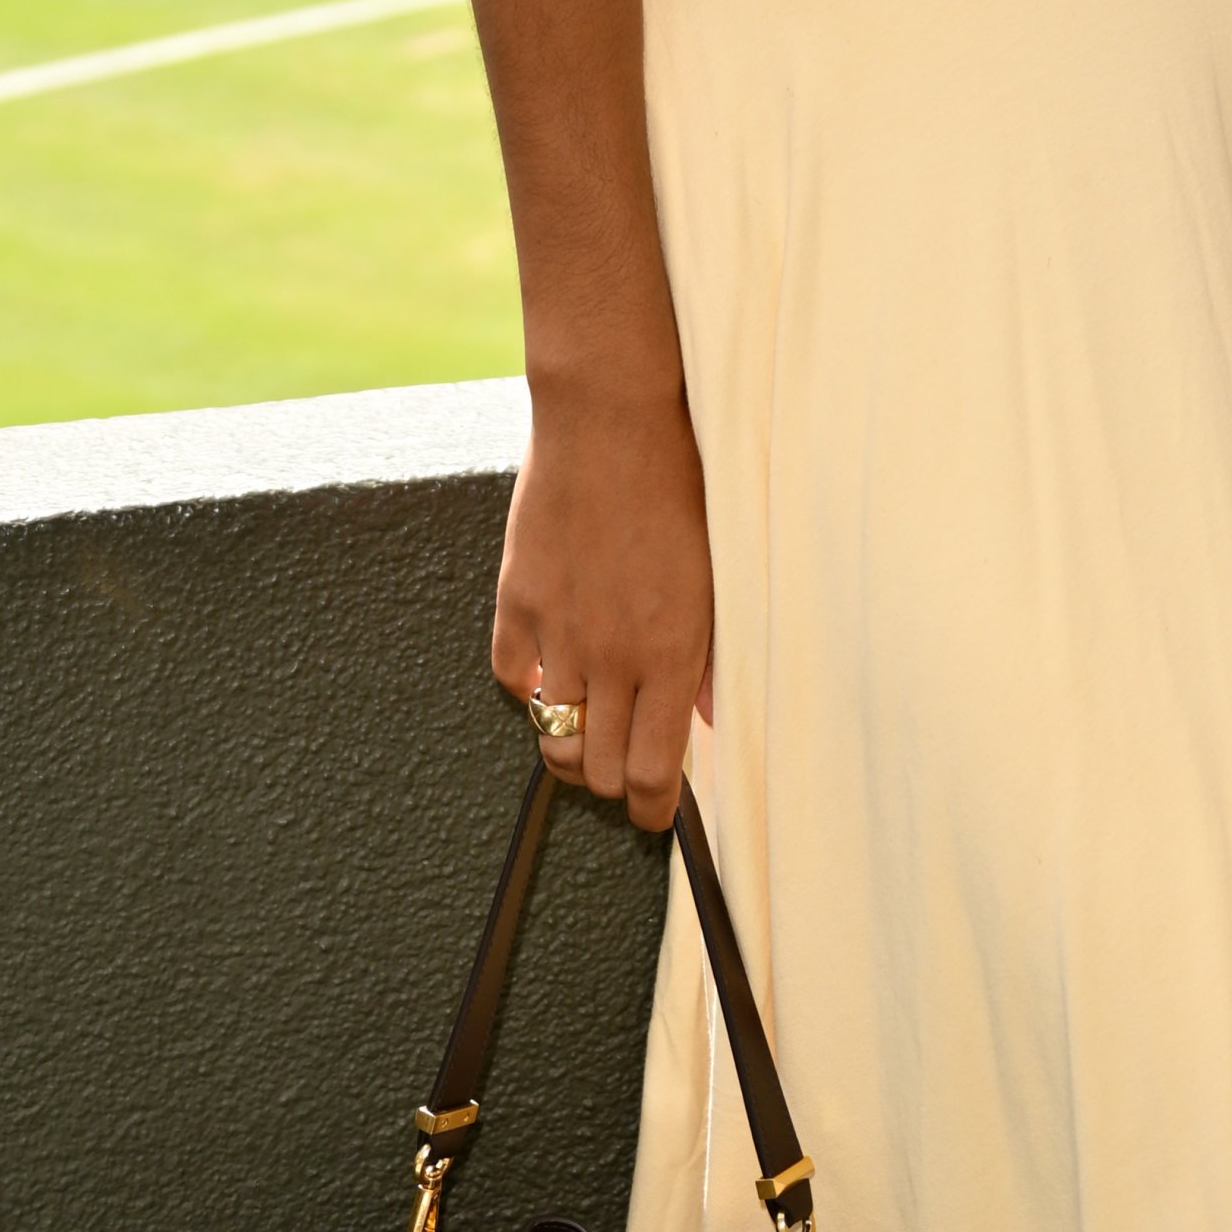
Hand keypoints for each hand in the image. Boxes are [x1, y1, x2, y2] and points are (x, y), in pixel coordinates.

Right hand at [490, 373, 714, 828]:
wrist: (612, 419)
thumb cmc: (682, 486)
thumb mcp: (721, 572)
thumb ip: (713, 655)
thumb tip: (710, 719)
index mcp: (671, 652)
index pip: (650, 774)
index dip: (652, 809)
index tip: (655, 812)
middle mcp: (611, 654)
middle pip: (596, 769)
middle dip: (613, 782)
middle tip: (627, 766)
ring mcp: (557, 630)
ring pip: (551, 735)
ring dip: (571, 743)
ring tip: (590, 724)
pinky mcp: (515, 601)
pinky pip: (511, 676)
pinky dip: (529, 684)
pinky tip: (552, 666)